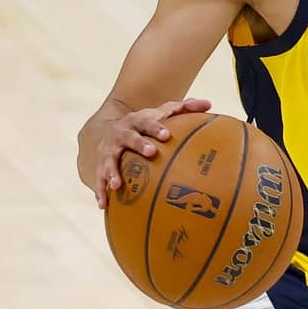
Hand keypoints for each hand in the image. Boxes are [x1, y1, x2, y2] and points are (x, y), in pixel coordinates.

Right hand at [88, 98, 210, 207]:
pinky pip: (98, 179)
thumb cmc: (144, 124)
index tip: (166, 135)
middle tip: (151, 152)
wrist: (109, 129)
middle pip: (129, 137)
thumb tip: (208, 103)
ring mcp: (109, 150)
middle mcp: (121, 133)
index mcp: (137, 120)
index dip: (155, 127)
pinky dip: (100, 191)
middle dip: (139, 144)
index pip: (147, 121)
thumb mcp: (160, 113)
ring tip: (117, 185)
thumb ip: (184, 108)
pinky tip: (104, 205)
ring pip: (109, 160)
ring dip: (112, 171)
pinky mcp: (101, 165)